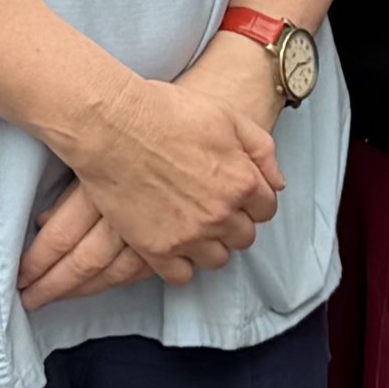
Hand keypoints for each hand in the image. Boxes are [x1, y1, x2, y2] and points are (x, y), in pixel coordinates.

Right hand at [21, 33, 285, 305]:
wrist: (111, 124)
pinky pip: (181, 275)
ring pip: (216, 259)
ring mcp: (189, 235)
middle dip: (232, 223)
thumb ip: (261, 149)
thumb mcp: (226, 116)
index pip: (266, 209)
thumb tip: (277, 183)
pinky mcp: (156, 249)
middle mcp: (221, 214)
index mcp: (242, 182)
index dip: (252, 201)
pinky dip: (179, 264)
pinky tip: (171, 244)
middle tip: (210, 208)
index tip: (235, 195)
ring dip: (209, 245)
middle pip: (243, 237)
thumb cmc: (166, 112)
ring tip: (190, 226)